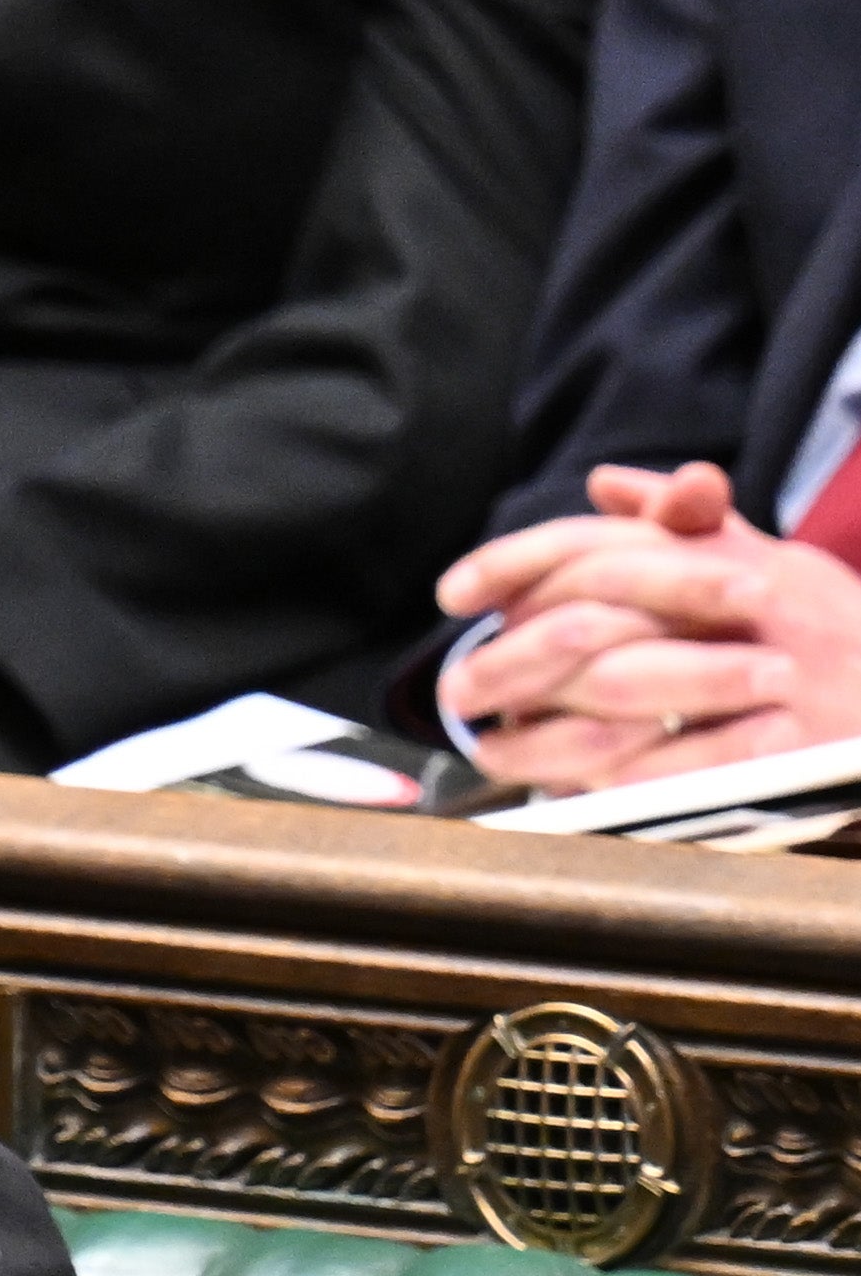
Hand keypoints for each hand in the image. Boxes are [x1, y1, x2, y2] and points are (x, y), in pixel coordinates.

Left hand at [435, 461, 860, 790]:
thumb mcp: (775, 566)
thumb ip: (690, 529)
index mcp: (738, 559)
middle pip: (603, 616)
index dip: (517, 562)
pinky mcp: (791, 750)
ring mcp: (777, 680)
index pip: (606, 544)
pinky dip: (621, 778)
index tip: (454, 593)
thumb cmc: (837, 634)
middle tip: (457, 688)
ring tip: (496, 746)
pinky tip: (572, 789)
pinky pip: (684, 764)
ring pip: (633, 689)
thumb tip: (610, 485)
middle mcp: (755, 608)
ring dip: (552, 722)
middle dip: (517, 656)